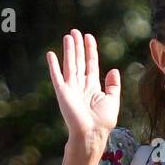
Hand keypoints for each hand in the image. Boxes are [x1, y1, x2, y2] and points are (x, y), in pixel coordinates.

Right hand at [46, 29, 119, 149]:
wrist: (91, 133)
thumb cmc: (103, 121)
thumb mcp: (113, 101)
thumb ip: (113, 85)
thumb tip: (113, 69)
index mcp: (93, 87)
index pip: (91, 64)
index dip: (90, 50)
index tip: (89, 37)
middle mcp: (81, 85)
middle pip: (79, 61)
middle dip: (78, 46)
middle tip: (76, 31)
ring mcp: (71, 88)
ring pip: (70, 64)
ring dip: (69, 50)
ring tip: (68, 36)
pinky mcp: (62, 92)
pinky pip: (57, 76)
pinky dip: (53, 65)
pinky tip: (50, 54)